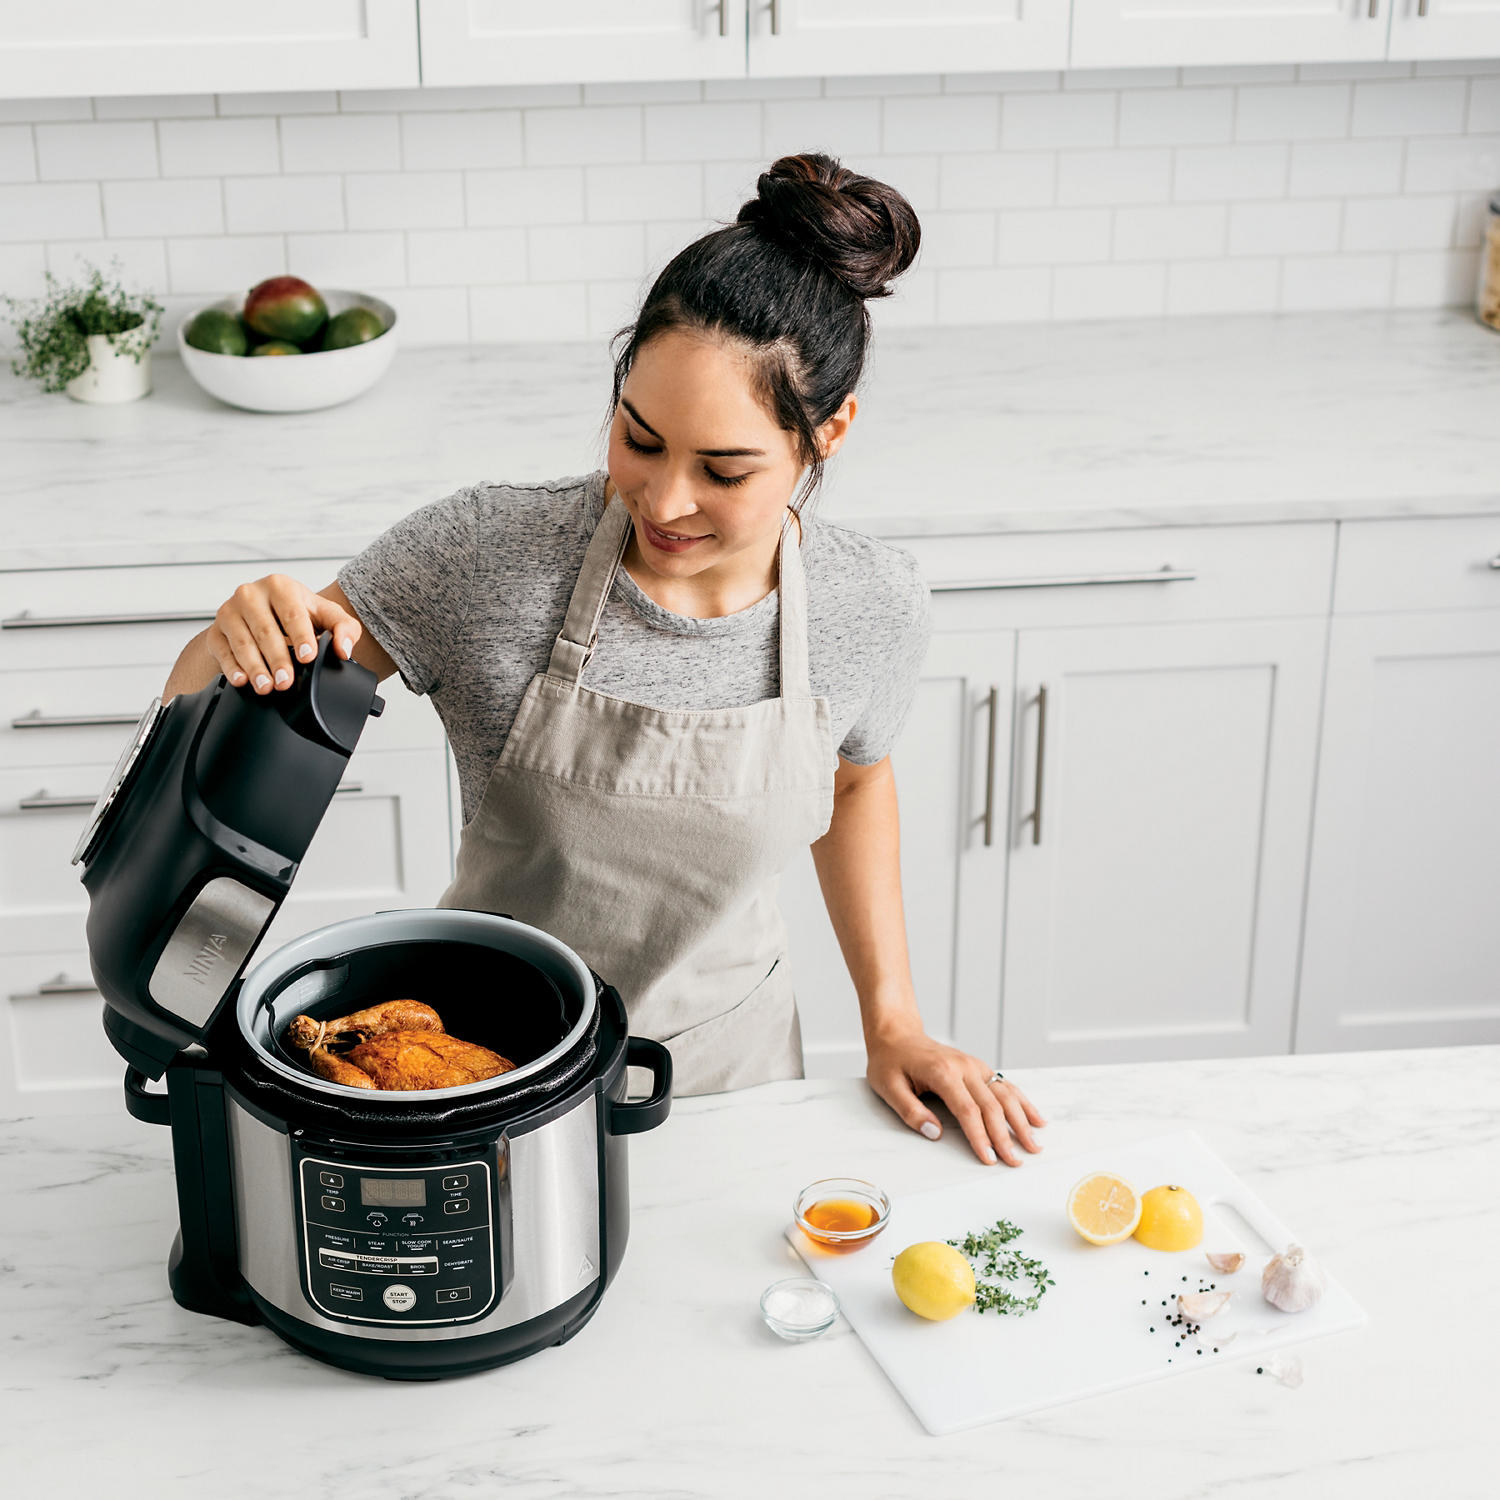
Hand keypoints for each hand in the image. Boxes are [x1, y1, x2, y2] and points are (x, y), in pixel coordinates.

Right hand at [207, 575, 361, 693]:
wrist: (258, 615)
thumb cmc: (296, 614)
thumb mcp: (324, 616)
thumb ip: (344, 629)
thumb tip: (343, 649)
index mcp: (280, 586)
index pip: (292, 613)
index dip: (300, 636)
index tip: (308, 657)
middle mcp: (250, 594)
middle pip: (265, 630)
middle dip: (277, 659)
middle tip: (286, 682)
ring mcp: (229, 612)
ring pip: (242, 642)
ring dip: (254, 667)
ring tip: (266, 687)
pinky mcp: (215, 631)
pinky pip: (222, 651)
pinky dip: (231, 667)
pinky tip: (241, 680)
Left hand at [866, 1023, 1046, 1165]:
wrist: (897, 1034)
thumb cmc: (890, 1061)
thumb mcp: (888, 1087)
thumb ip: (911, 1111)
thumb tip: (936, 1133)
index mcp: (942, 1071)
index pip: (967, 1109)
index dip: (980, 1136)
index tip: (989, 1159)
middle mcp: (964, 1066)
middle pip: (991, 1105)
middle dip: (1005, 1136)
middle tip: (1015, 1162)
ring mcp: (974, 1065)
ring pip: (1005, 1095)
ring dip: (1021, 1121)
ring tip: (1034, 1145)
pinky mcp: (979, 1067)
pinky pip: (1005, 1085)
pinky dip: (1023, 1102)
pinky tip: (1037, 1119)